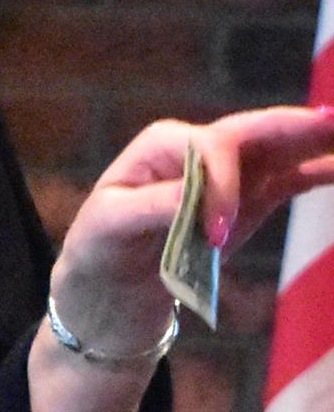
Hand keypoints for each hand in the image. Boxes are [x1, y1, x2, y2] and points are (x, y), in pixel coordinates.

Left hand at [50, 105, 333, 357]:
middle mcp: (203, 150)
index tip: (216, 236)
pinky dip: (322, 170)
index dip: (224, 185)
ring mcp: (233, 174)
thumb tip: (196, 195)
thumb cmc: (100, 249)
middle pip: (258, 132)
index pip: (212, 149)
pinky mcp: (251, 201)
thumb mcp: (109, 228)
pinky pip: (294, 179)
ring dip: (318, 141)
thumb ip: (154, 207)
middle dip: (297, 128)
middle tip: (332, 124)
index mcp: (166, 145)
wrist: (111, 288)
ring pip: (283, 150)